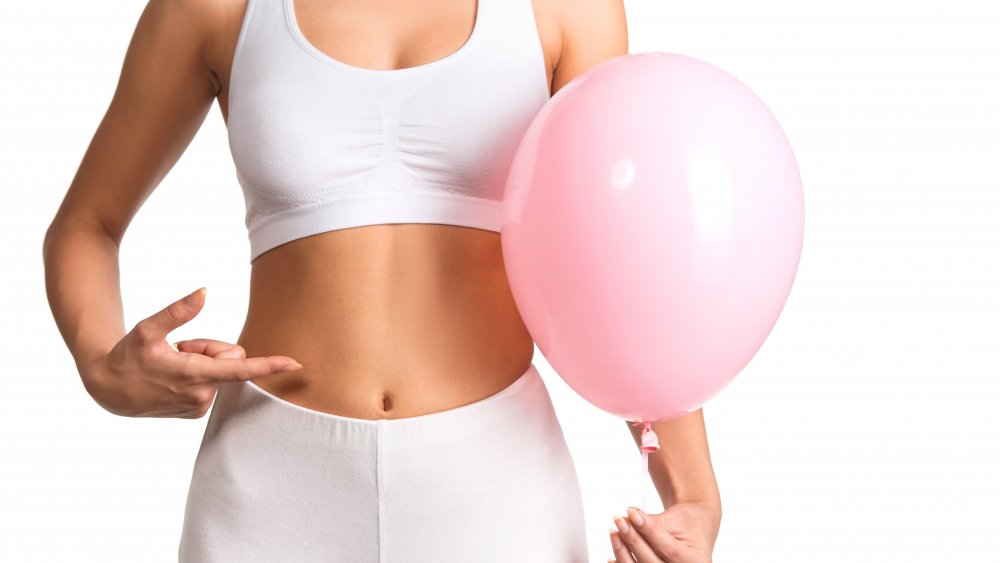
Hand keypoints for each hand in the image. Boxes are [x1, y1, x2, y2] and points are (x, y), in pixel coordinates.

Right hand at [84, 286, 302, 417]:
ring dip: (202, 361)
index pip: (241, 369)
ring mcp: (200, 406)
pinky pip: (213, 382)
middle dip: (211, 347)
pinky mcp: (197, 412)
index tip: (295, 364)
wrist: (109, 389)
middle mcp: (202, 395)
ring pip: (221, 370)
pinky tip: (174, 377)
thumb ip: (178, 311)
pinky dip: (198, 375)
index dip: (270, 365)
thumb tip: (205, 292)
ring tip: (173, 364)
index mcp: (194, 375)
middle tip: (180, 348)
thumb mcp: (148, 328)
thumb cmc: (127, 355)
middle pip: (231, 358)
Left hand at [609, 500, 720, 562]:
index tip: (631, 513)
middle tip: (619, 520)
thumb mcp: (676, 519)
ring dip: (623, 552)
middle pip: (652, 562)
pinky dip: (622, 562)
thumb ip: (653, 522)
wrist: (693, 529)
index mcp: (696, 561)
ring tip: (614, 532)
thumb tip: (628, 518)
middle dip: (633, 540)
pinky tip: (613, 553)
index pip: (668, 548)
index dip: (648, 531)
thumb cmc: (687, 522)